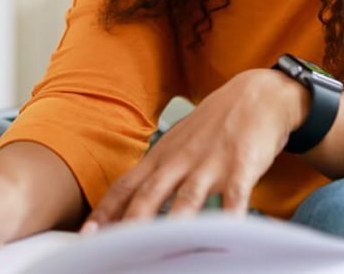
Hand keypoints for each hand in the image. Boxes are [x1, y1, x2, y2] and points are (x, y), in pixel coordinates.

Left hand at [85, 68, 305, 228]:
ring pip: (186, 199)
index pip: (125, 187)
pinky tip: (225, 234)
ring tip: (158, 249)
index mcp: (161, 158)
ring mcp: (210, 164)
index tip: (86, 234)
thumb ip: (157, 177)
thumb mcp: (178, 146)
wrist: (257, 95)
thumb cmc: (214, 127)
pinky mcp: (241, 167)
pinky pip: (234, 197)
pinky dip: (229, 216)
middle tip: (112, 246)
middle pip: (148, 195)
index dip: (105, 212)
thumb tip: (132, 209)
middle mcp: (180, 161)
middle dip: (128, 223)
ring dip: (171, 224)